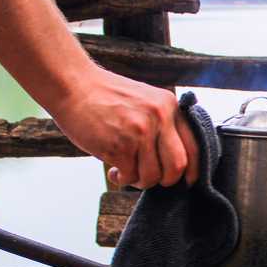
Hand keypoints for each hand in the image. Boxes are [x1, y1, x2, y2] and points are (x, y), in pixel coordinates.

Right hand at [49, 67, 198, 188]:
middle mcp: (159, 118)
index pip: (194, 147)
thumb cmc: (107, 97)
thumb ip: (163, 123)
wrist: (73, 85)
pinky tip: (114, 170)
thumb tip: (178, 161)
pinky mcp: (119, 146)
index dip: (192, 171)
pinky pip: (130, 176)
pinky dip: (122, 179)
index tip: (186, 181)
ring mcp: (139, 132)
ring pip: (152, 176)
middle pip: (177, 166)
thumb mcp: (146, 101)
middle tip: (151, 178)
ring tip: (127, 171)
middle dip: (166, 180)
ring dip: (139, 181)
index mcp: (169, 107)